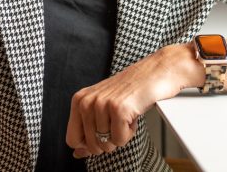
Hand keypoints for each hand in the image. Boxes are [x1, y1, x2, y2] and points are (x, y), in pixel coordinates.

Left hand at [66, 44, 199, 157]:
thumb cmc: (130, 91)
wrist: (155, 72)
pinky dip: (130, 133)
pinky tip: (132, 114)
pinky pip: (119, 140)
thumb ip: (88, 131)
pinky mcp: (118, 109)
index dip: (89, 144)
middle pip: (91, 146)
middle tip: (118, 120)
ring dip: (121, 135)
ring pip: (106, 145)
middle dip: (108, 141)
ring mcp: (101, 104)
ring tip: (126, 114)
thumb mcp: (103, 109)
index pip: (72, 140)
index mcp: (78, 100)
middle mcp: (86, 101)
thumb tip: (77, 154)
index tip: (104, 132)